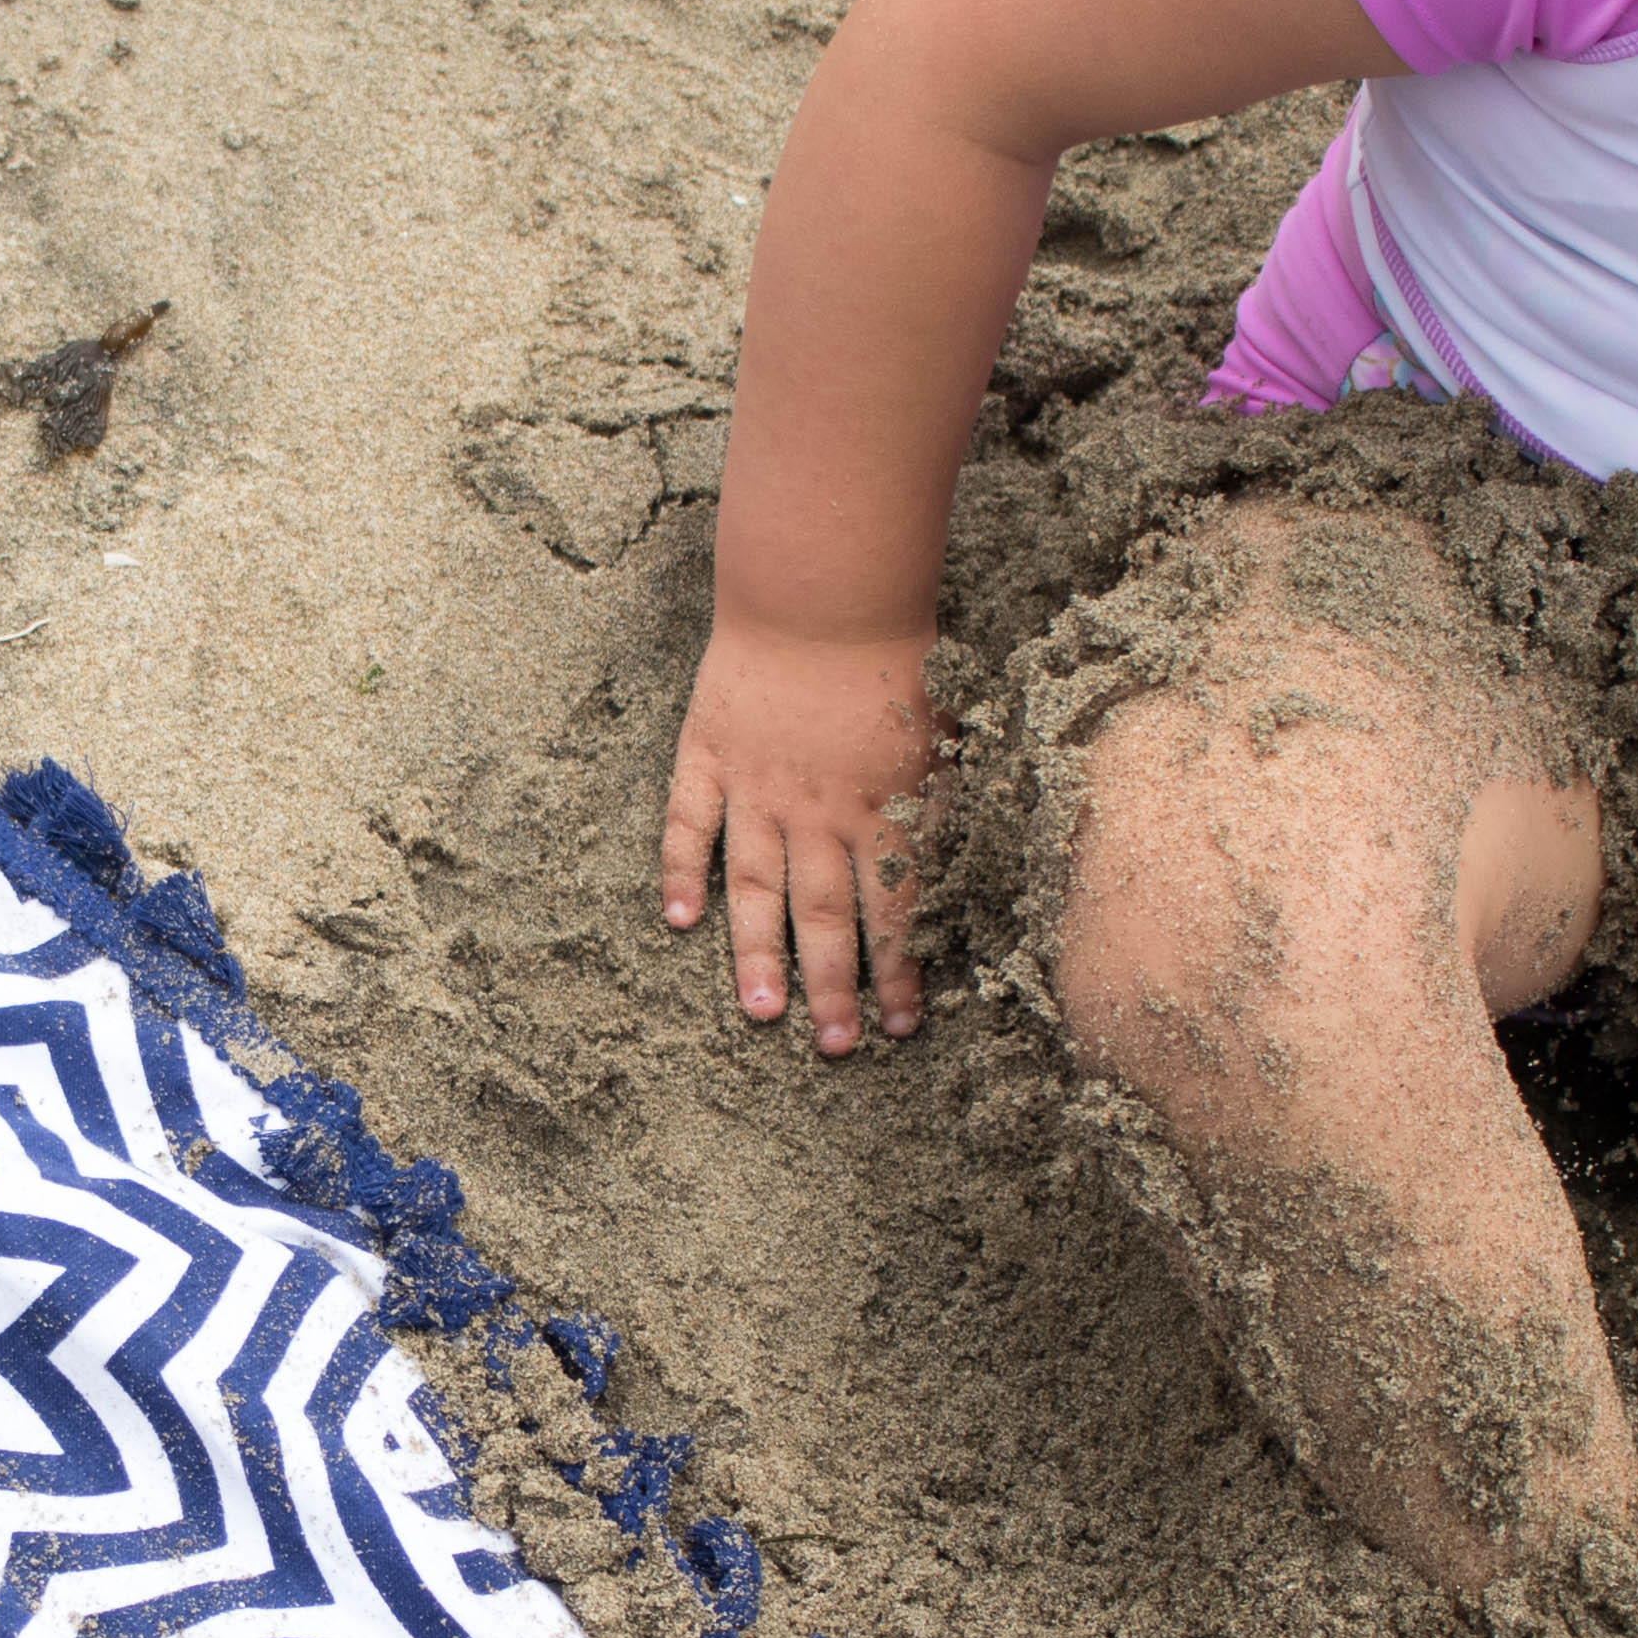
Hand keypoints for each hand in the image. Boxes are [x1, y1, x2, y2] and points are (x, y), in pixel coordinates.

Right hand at [658, 619, 939, 1053]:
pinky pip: (688, 823)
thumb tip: (959, 868)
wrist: (826, 589)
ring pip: (755, 887)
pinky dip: (680, 872)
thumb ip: (939, 803)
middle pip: (824, 915)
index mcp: (882, 807)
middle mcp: (818, 810)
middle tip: (833, 1048)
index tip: (898, 1027)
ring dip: (758, 955)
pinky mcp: (709, 754)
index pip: (894, 910)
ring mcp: (757, 787)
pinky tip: (678, 920)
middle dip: (832, 987)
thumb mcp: (946, 732)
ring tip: (761, 1014)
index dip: (897, 972)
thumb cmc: (901, 655)